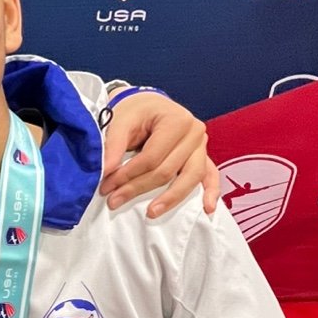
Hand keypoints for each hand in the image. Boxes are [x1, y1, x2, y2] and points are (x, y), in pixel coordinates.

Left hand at [100, 91, 219, 217]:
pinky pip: (210, 175)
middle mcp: (194, 132)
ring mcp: (202, 146)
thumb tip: (107, 172)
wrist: (148, 105)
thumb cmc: (135, 111)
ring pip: (190, 178)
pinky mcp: (203, 156)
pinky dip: (210, 192)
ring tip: (151, 213)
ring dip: (170, 198)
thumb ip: (113, 145)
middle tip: (114, 200)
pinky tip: (206, 209)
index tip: (107, 186)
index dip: (128, 175)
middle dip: (138, 188)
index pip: (151, 157)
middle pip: (168, 170)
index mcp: (177, 120)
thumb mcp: (120, 121)